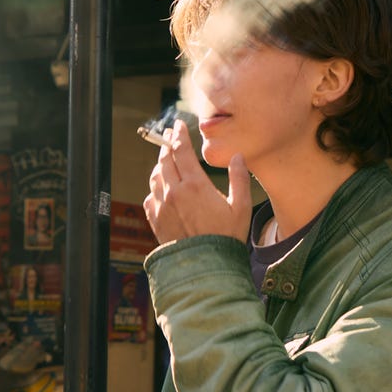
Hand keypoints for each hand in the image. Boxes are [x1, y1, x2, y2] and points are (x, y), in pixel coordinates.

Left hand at [144, 121, 251, 245]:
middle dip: (166, 145)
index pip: (181, 151)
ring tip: (165, 161)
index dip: (178, 135)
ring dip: (160, 165)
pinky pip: (150, 197)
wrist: (205, 266)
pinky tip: (161, 190)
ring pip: (155, 177)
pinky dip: (154, 189)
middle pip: (164, 160)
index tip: (177, 125)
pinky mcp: (156, 221)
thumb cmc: (226, 238)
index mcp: (195, 185)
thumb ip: (239, 179)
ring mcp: (162, 206)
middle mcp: (174, 192)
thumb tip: (238, 157)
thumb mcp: (240, 207)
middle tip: (169, 136)